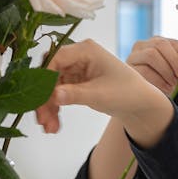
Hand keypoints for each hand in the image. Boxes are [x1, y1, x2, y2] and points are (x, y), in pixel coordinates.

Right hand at [35, 40, 172, 145]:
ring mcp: (75, 69)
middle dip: (44, 97)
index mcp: (86, 50)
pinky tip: (54, 125)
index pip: (56, 58)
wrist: (138, 104)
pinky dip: (54, 109)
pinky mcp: (74, 82)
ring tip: (49, 128)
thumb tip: (54, 95)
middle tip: (41, 119)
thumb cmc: (126, 92)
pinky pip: (57, 94)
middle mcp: (78, 56)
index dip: (44, 78)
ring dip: (48, 107)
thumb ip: (76, 94)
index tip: (39, 98)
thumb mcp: (100, 94)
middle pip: (50, 74)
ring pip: (51, 87)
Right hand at [125, 36, 177, 95]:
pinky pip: (144, 70)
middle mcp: (142, 46)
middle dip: (175, 60)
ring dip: (166, 70)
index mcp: (156, 43)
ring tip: (172, 83)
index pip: (173, 42)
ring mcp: (133, 56)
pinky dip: (158, 80)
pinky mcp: (128, 69)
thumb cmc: (162, 82)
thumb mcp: (175, 72)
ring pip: (151, 55)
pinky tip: (165, 88)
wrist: (145, 98)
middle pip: (161, 44)